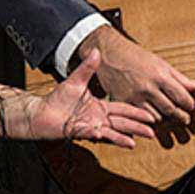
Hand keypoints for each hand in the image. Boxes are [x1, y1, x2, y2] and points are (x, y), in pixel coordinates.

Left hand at [30, 49, 157, 147]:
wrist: (42, 112)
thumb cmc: (57, 99)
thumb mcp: (76, 81)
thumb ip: (87, 68)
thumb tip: (96, 51)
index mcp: (100, 107)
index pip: (122, 109)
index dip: (136, 112)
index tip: (151, 115)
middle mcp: (98, 118)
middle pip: (122, 123)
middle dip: (137, 127)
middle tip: (152, 132)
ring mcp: (90, 126)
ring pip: (110, 133)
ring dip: (123, 137)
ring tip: (135, 142)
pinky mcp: (80, 132)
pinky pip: (92, 134)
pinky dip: (100, 135)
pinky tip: (106, 134)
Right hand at [77, 25, 194, 122]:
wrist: (110, 53)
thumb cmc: (136, 56)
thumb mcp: (161, 63)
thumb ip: (179, 77)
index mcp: (159, 76)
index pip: (181, 97)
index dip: (189, 104)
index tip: (191, 106)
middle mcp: (148, 88)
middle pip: (170, 110)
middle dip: (181, 116)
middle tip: (185, 119)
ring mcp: (134, 97)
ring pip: (155, 117)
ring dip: (164, 118)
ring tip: (168, 116)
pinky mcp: (123, 102)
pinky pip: (139, 116)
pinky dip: (147, 118)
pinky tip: (151, 115)